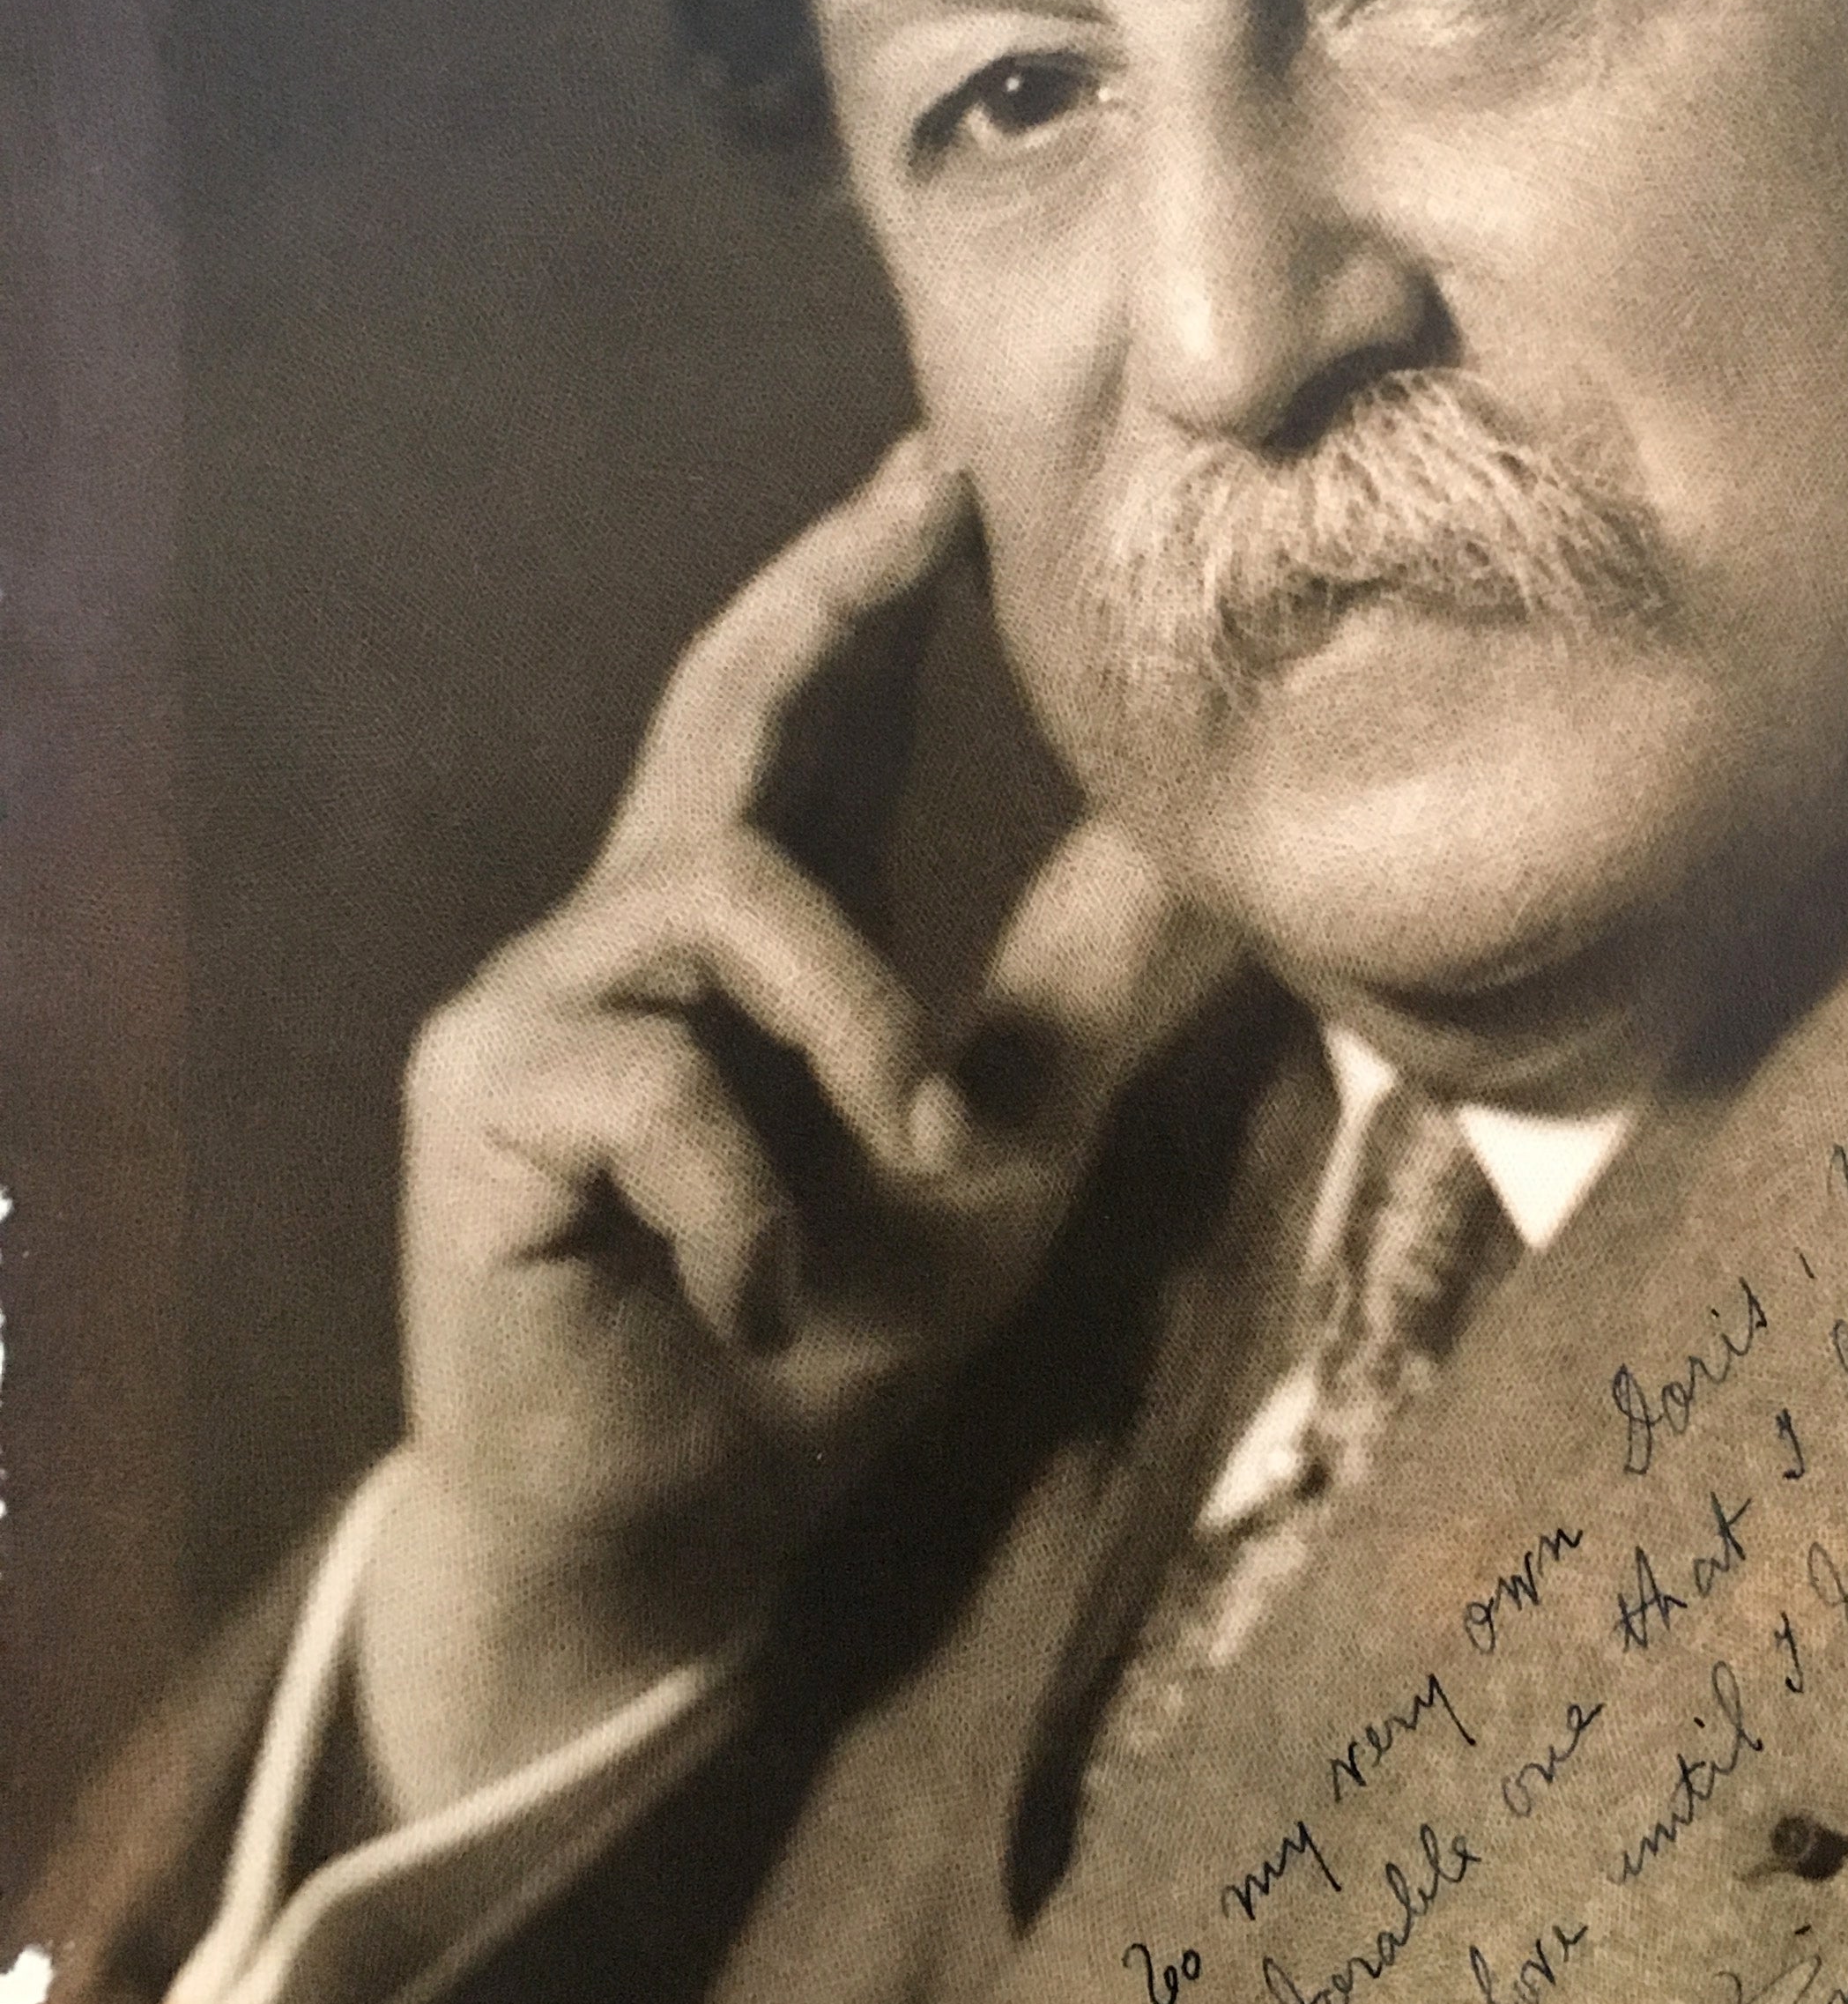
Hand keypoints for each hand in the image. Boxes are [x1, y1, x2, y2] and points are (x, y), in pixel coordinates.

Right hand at [356, 436, 1232, 1815]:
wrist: (673, 1539)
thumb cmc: (826, 1334)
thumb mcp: (1003, 1144)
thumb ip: (1081, 985)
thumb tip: (1213, 837)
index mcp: (759, 931)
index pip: (818, 719)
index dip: (877, 588)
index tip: (951, 464)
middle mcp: (633, 932)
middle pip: (725, 706)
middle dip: (831, 592)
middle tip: (928, 487)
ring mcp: (541, 1006)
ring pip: (722, 891)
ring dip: (858, 1021)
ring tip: (924, 1157)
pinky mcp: (477, 1106)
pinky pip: (652, 1084)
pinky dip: (751, 1200)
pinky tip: (766, 1301)